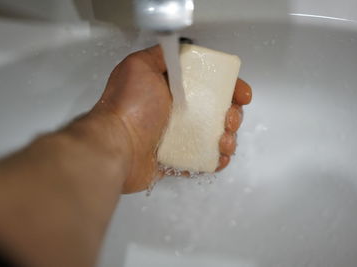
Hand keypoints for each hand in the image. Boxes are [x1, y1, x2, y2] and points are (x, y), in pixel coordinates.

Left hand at [91, 46, 251, 193]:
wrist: (115, 147)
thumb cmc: (129, 107)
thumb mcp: (140, 67)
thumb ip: (160, 55)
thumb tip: (177, 48)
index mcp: (170, 91)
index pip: (207, 85)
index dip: (228, 88)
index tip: (241, 95)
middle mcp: (174, 113)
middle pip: (214, 111)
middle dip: (231, 115)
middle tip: (229, 120)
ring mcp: (175, 138)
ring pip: (212, 136)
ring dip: (227, 138)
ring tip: (224, 142)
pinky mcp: (174, 160)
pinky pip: (201, 159)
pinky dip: (215, 158)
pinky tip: (219, 157)